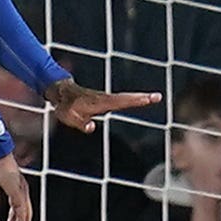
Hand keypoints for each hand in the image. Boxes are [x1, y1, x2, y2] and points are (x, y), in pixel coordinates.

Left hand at [41, 78, 159, 136]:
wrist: (62, 93)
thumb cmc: (66, 107)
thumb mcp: (69, 117)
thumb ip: (80, 123)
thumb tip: (91, 127)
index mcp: (98, 102)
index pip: (118, 102)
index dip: (132, 101)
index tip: (146, 99)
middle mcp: (105, 98)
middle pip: (126, 98)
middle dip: (142, 98)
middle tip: (158, 96)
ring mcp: (107, 98)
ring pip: (126, 97)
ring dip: (141, 97)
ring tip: (155, 97)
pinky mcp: (107, 99)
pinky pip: (123, 99)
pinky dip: (134, 98)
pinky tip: (143, 99)